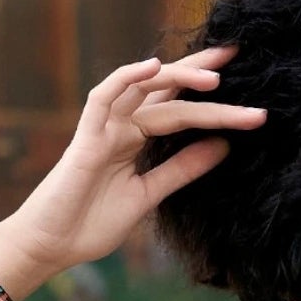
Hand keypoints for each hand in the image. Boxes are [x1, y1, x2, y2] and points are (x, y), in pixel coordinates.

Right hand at [0, 51, 265, 291]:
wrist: (52, 246)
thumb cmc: (92, 223)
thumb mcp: (149, 195)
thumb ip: (182, 169)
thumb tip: (223, 146)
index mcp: (137, 139)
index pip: (180, 108)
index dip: (211, 97)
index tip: (248, 91)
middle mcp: (122, 126)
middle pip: (167, 89)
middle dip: (201, 71)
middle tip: (236, 54)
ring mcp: (104, 128)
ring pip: (144, 90)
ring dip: (178, 78)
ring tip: (216, 77)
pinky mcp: (86, 138)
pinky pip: (103, 97)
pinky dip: (126, 78)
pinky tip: (153, 66)